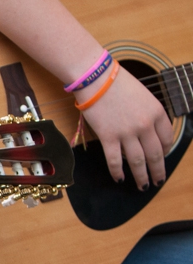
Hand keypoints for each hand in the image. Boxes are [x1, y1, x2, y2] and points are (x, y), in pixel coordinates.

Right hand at [76, 67, 172, 188]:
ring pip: (138, 161)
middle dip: (158, 170)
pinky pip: (115, 160)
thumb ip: (147, 113)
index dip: (166, 150)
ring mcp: (127, 132)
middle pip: (156, 154)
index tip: (162, 156)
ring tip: (143, 185)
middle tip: (158, 180)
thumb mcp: (142, 95)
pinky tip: (119, 178)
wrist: (95, 78)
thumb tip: (143, 132)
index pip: (167, 138)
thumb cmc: (116, 81)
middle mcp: (145, 125)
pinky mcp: (108, 137)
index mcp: (157, 112)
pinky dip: (117, 171)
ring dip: (141, 176)